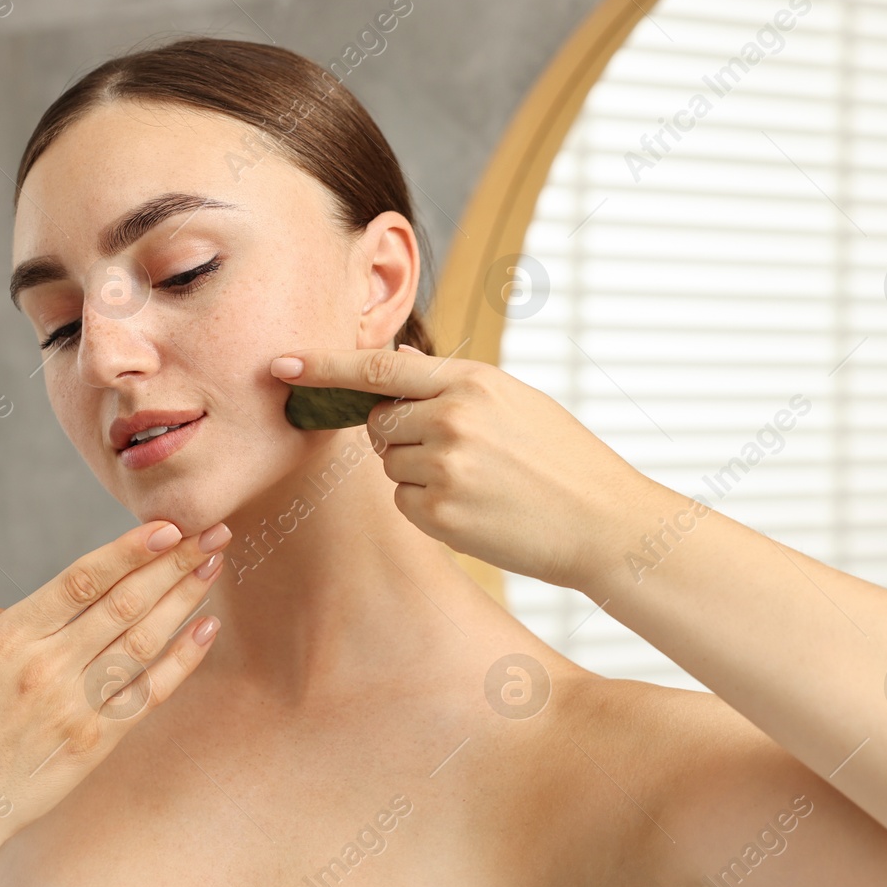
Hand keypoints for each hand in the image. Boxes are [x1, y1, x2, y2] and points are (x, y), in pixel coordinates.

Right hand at [0, 520, 228, 856]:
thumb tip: (36, 605)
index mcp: (8, 637)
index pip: (82, 579)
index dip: (131, 550)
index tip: (169, 525)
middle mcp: (45, 666)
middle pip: (124, 603)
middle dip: (173, 563)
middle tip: (213, 532)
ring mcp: (73, 706)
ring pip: (143, 641)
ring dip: (184, 600)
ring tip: (214, 566)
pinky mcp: (94, 743)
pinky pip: (148, 693)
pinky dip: (182, 660)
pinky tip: (206, 629)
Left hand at [270, 346, 647, 587]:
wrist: (604, 522)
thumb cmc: (562, 460)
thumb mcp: (515, 400)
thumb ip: (452, 385)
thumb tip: (389, 368)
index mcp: (470, 381)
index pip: (379, 367)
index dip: (325, 365)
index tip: (282, 364)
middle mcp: (451, 418)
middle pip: (377, 423)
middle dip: (399, 436)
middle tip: (457, 453)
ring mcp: (444, 467)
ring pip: (390, 465)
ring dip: (418, 474)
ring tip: (479, 483)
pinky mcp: (440, 514)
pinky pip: (404, 503)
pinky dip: (429, 508)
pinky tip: (476, 510)